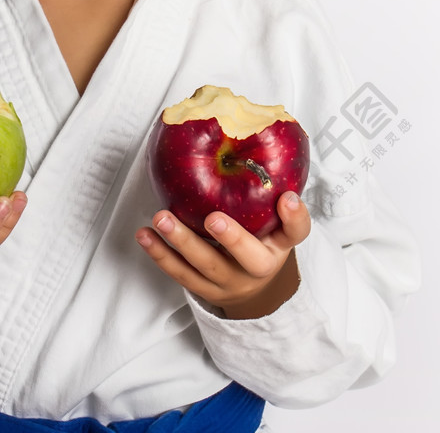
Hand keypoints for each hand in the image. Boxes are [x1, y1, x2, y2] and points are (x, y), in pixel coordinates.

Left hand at [135, 191, 311, 319]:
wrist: (253, 289)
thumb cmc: (262, 242)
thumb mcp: (275, 223)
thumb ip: (271, 194)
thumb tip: (259, 150)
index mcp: (279, 246)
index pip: (295, 233)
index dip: (294, 217)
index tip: (287, 198)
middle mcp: (257, 267)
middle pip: (249, 258)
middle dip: (232, 238)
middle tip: (213, 219)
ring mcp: (228, 282)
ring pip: (206, 266)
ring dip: (181, 243)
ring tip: (161, 220)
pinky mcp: (203, 289)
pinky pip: (180, 273)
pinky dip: (160, 254)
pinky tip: (144, 235)